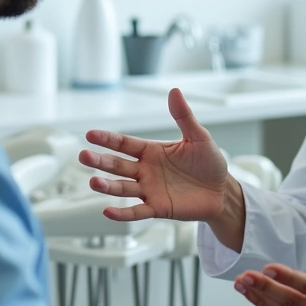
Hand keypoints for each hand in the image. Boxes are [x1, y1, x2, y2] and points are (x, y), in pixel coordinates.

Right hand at [78, 89, 230, 221]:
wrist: (222, 191)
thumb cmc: (209, 163)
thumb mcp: (198, 137)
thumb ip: (183, 116)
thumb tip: (174, 91)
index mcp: (151, 151)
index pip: (124, 144)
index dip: (108, 139)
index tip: (90, 135)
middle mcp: (146, 170)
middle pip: (118, 165)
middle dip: (100, 161)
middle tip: (83, 156)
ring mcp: (149, 190)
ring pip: (123, 188)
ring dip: (107, 186)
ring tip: (93, 182)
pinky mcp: (158, 208)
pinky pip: (137, 212)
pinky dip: (122, 214)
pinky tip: (108, 211)